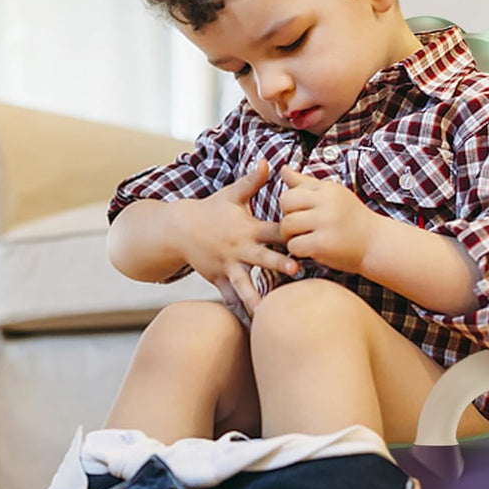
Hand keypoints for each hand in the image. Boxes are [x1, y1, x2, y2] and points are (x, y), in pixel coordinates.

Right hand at [178, 158, 298, 316]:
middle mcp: (239, 248)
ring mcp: (227, 265)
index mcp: (247, 228)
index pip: (273, 230)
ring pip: (245, 284)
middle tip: (296, 272)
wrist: (179, 228)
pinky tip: (252, 327)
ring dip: (258, 297)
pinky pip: (230, 297)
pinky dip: (240, 310)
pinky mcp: (218, 279)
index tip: (309, 235)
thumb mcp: (232, 193)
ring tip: (270, 313)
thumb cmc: (211, 209)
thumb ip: (253, 180)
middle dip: (278, 265)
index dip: (291, 232)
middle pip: (262, 258)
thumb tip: (269, 161)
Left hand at [278, 164, 379, 272]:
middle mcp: (327, 202)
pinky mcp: (323, 244)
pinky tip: (310, 250)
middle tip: (298, 228)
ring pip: (286, 225)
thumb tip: (283, 169)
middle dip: (286, 217)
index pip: (291, 191)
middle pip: (285, 203)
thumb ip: (305, 183)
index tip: (304, 215)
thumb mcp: (332, 196)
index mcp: (328, 189)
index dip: (291, 206)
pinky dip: (297, 251)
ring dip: (289, 236)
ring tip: (303, 239)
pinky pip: (294, 245)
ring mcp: (325, 223)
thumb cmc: (350, 219)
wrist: (376, 243)